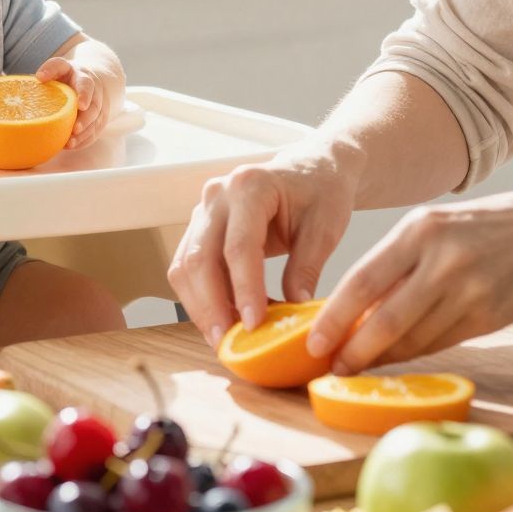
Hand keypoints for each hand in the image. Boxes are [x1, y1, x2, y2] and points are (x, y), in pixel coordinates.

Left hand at [35, 50, 123, 150]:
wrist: (89, 82)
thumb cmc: (69, 76)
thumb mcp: (61, 67)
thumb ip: (52, 68)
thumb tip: (39, 77)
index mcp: (84, 78)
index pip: (86, 85)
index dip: (84, 95)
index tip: (80, 105)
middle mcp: (95, 93)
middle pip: (94, 107)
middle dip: (85, 119)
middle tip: (75, 129)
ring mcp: (98, 108)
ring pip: (96, 122)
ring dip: (84, 134)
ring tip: (69, 143)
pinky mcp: (99, 120)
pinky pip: (94, 132)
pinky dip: (83, 140)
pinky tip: (71, 146)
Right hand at [166, 140, 360, 343]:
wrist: (312, 168)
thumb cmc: (322, 191)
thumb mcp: (326, 226)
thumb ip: (308, 266)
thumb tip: (294, 310)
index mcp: (250, 186)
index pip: (239, 247)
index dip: (244, 289)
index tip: (254, 325)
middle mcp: (218, 195)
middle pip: (200, 259)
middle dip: (211, 307)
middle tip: (229, 343)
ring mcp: (204, 210)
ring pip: (185, 266)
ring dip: (200, 306)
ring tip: (225, 339)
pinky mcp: (200, 227)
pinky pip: (189, 267)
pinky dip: (201, 297)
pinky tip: (225, 319)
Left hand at [307, 190, 512, 372]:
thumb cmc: (482, 228)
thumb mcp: (435, 227)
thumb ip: (397, 264)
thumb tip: (352, 311)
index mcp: (421, 230)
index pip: (363, 281)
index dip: (334, 318)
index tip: (312, 343)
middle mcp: (443, 260)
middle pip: (385, 319)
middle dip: (354, 349)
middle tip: (331, 366)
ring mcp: (469, 291)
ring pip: (413, 338)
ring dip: (383, 357)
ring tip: (359, 365)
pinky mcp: (489, 317)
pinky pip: (440, 343)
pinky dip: (415, 353)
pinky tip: (399, 357)